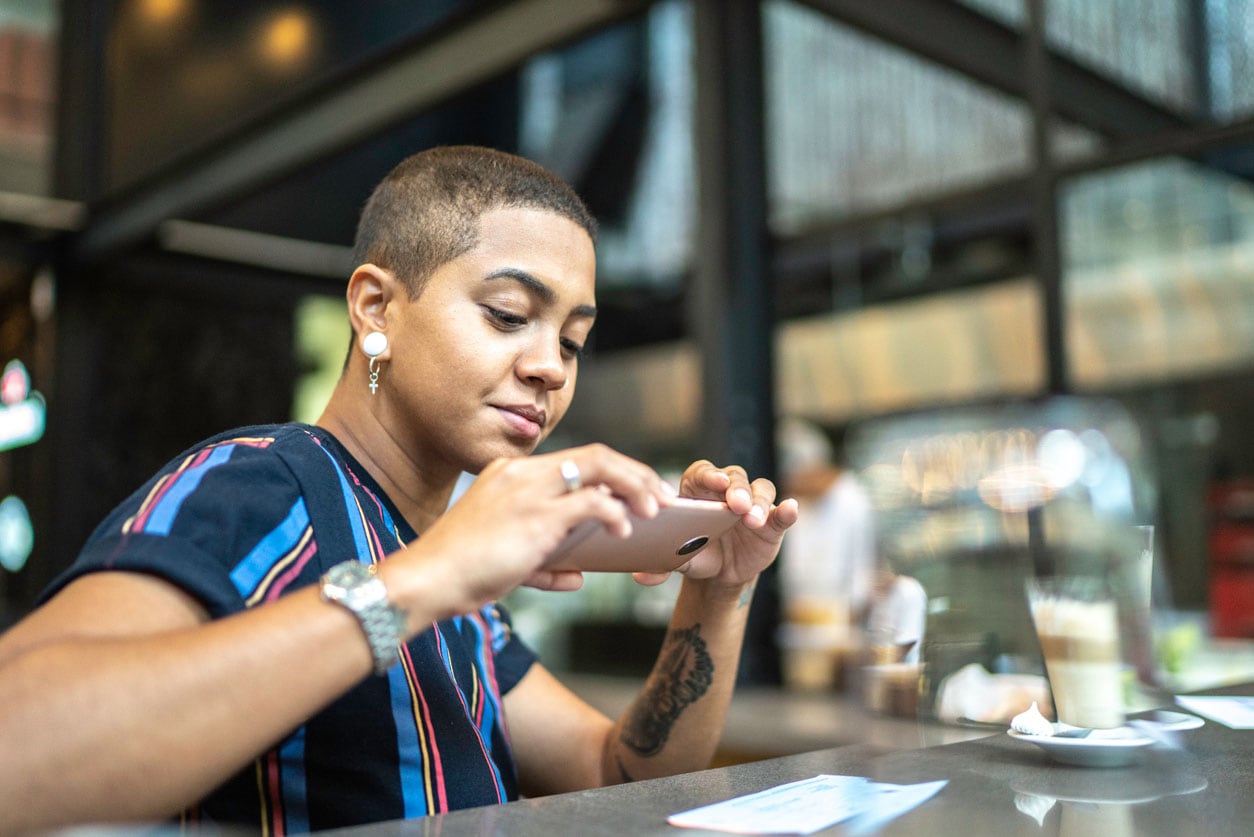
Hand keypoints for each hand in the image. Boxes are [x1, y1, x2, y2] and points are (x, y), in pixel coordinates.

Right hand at [396, 444, 673, 616]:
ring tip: (657, 509)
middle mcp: (521, 472)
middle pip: (596, 454)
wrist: (426, 580)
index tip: (639, 489)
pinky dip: (616, 513)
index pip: (576, 458)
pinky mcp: (535, 515)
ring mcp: (528, 490)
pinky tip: (625, 532)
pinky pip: (591, 503)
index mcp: (511, 473)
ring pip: (600, 468)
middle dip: (635, 473)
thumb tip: (580, 576)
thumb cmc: (459, 572)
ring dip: (636, 487)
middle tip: (663, 495)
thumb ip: (545, 563)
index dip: (614, 471)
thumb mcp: (506, 558)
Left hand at [634, 460, 797, 588]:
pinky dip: (787, 510)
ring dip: (757, 501)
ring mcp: (752, 503)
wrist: (719, 573)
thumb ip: (660, 564)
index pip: (703, 471)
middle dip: (736, 489)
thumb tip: (640, 576)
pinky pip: (781, 511)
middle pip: (735, 477)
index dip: (709, 473)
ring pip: (759, 490)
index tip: (714, 481)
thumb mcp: (677, 559)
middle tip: (734, 504)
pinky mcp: (772, 520)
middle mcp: (727, 491)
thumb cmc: (695, 554)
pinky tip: (789, 510)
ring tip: (752, 519)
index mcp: (699, 490)